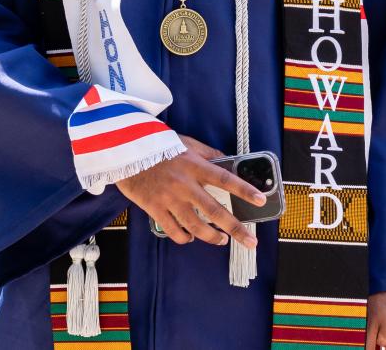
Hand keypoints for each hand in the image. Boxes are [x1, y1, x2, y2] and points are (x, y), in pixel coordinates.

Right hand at [115, 135, 263, 247]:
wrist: (125, 152)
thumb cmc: (158, 145)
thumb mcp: (187, 143)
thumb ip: (208, 153)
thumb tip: (228, 160)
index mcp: (196, 167)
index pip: (226, 179)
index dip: (244, 189)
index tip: (260, 199)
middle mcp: (186, 185)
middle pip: (215, 211)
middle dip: (236, 228)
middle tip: (250, 241)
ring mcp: (170, 199)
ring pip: (196, 226)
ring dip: (212, 237)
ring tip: (221, 241)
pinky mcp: (155, 209)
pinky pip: (173, 230)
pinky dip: (184, 238)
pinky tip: (190, 238)